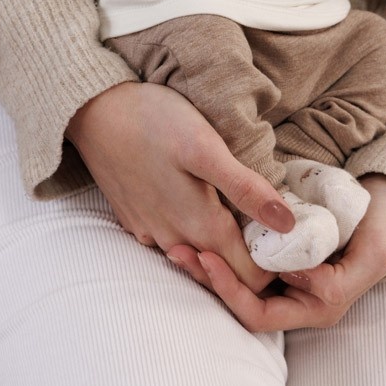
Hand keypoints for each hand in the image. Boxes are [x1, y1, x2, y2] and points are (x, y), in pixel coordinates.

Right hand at [67, 81, 293, 291]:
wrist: (92, 110)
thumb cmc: (152, 120)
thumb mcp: (206, 147)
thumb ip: (245, 188)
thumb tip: (288, 223)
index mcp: (199, 225)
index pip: (250, 276)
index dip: (276, 265)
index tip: (293, 241)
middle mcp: (174, 238)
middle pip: (223, 269)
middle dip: (252, 259)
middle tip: (274, 226)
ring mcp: (149, 230)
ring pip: (196, 256)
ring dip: (220, 245)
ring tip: (242, 214)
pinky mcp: (134, 218)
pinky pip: (170, 239)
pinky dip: (191, 231)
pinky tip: (198, 203)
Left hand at [188, 174, 385, 331]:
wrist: (383, 205)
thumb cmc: (378, 228)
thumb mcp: (370, 253)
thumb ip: (335, 275)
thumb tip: (291, 277)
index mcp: (317, 306)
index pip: (261, 314)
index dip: (232, 291)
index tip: (208, 258)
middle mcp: (296, 299)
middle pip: (240, 304)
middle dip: (208, 281)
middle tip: (179, 252)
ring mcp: (284, 278)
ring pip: (237, 285)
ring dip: (206, 268)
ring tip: (176, 245)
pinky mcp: (277, 255)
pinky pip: (243, 263)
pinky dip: (219, 251)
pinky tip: (194, 232)